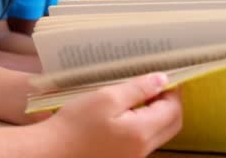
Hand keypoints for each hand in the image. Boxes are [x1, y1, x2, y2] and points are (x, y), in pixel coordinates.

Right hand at [43, 73, 182, 157]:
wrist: (51, 151)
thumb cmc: (75, 122)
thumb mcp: (106, 98)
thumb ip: (137, 89)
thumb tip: (163, 80)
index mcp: (142, 132)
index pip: (173, 109)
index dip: (173, 91)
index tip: (165, 75)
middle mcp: (143, 149)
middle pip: (172, 125)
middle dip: (170, 104)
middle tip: (155, 86)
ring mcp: (134, 157)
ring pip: (159, 134)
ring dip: (157, 115)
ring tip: (139, 97)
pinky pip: (144, 141)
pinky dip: (144, 125)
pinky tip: (126, 114)